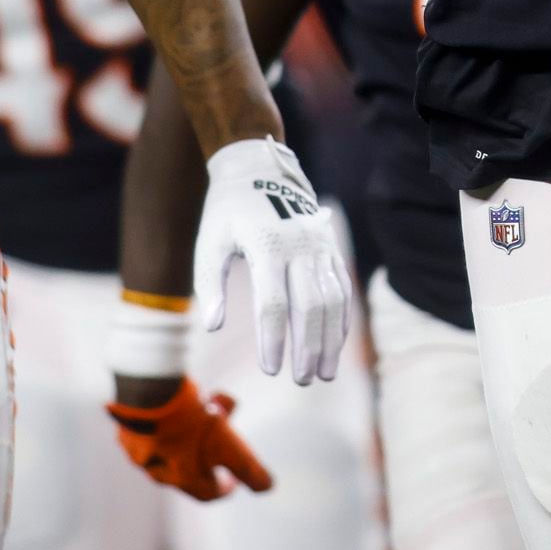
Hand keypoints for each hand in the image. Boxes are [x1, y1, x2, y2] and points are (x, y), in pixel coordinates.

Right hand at [107, 378, 272, 501]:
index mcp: (179, 478)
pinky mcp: (130, 423)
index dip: (224, 487)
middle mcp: (155, 468)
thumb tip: (266, 486)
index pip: (206, 492)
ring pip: (174, 441)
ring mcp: (139, 445)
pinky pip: (157, 422)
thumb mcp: (229, 447)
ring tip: (210, 402)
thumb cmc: (189, 423)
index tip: (233, 480)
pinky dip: (176, 414)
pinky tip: (187, 394)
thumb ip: (248, 470)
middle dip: (213, 447)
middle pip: (190, 464)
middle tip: (224, 426)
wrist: (147, 392)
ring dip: (196, 427)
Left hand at [194, 136, 347, 383]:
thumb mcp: (209, 242)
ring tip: (323, 374)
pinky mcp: (330, 248)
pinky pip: (341, 289)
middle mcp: (300, 247)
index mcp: (267, 246)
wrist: (259, 169)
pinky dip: (341, 320)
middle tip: (301, 380)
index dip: (273, 339)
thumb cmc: (227, 212)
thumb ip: (210, 284)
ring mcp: (320, 247)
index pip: (273, 303)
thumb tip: (212, 327)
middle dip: (307, 347)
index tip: (269, 369)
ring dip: (330, 340)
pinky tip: (335, 345)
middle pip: (310, 306)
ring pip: (332, 300)